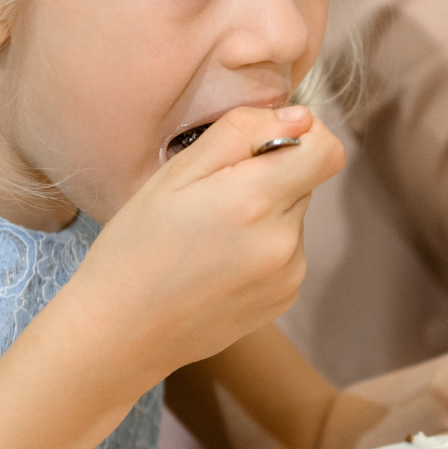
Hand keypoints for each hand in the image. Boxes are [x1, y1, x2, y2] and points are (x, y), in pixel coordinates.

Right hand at [59, 106, 344, 389]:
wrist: (121, 331)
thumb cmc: (136, 247)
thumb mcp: (175, 173)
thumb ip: (242, 133)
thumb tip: (299, 117)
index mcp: (255, 199)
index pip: (327, 150)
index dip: (303, 134)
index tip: (264, 142)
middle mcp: (283, 240)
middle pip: (305, 180)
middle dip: (269, 175)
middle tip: (211, 196)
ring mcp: (288, 274)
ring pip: (294, 216)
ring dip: (264, 213)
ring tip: (209, 236)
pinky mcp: (284, 298)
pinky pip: (287, 251)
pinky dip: (261, 247)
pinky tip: (217, 263)